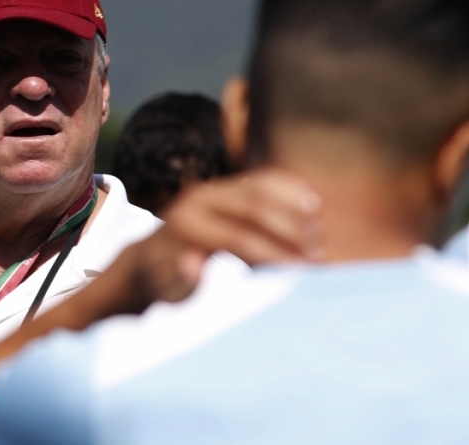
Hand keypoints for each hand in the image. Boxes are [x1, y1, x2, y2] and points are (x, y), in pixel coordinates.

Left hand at [131, 168, 320, 304]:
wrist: (148, 256)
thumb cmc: (162, 279)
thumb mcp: (165, 288)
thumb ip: (180, 279)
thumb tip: (192, 264)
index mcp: (186, 226)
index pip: (237, 236)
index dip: (272, 253)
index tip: (301, 271)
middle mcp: (199, 200)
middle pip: (253, 205)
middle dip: (290, 230)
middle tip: (318, 254)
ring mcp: (213, 188)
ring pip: (261, 187)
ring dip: (295, 208)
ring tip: (319, 235)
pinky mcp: (226, 185)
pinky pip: (262, 179)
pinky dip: (290, 188)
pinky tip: (312, 206)